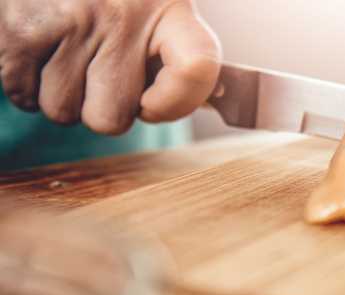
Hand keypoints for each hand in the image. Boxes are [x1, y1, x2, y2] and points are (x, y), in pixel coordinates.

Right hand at [0, 0, 220, 134]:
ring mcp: (74, 19)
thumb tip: (206, 105)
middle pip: (113, 118)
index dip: (175, 103)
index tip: (152, 104)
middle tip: (98, 72)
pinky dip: (26, 86)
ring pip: (63, 111)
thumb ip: (181, 61)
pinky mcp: (25, 26)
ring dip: (60, 95)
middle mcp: (125, 13)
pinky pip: (24, 95)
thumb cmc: (116, 2)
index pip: (198, 68)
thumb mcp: (159, 14)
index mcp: (171, 9)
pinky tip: (40, 53)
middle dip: (101, 108)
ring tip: (66, 55)